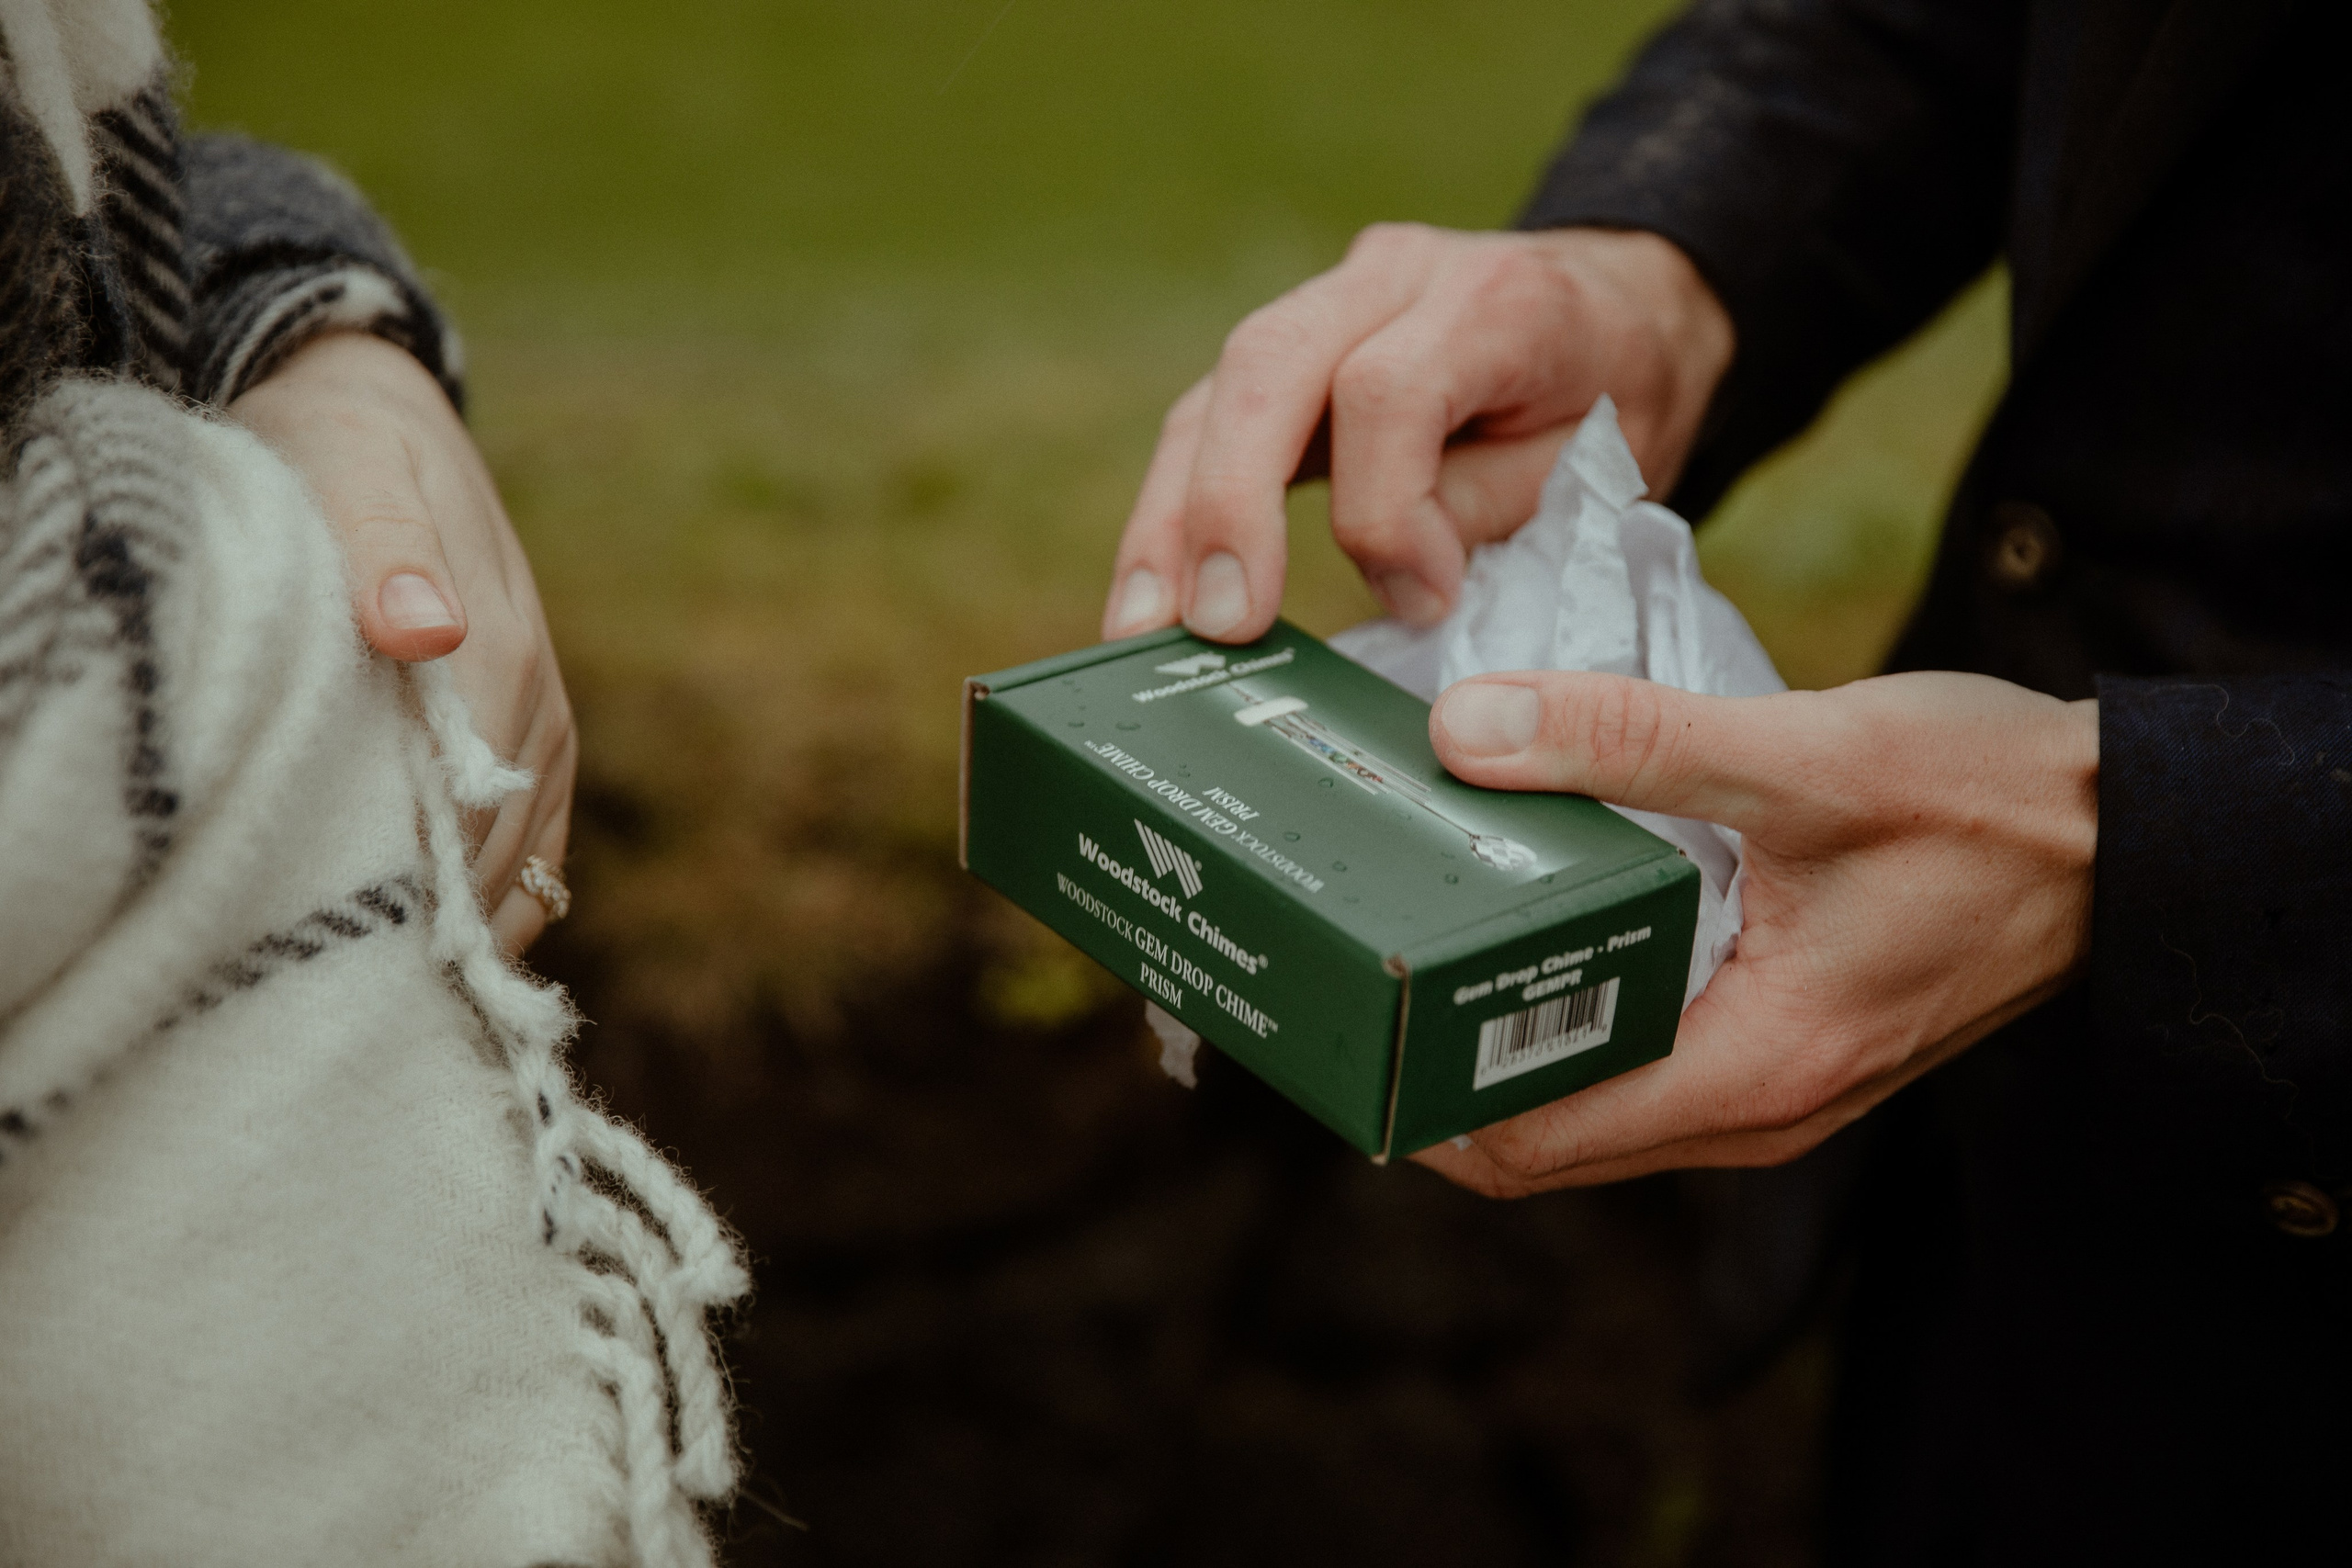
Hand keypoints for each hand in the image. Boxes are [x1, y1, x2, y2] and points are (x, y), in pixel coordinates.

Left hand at [230, 331, 575, 954]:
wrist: (380, 412)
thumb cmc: (340, 448)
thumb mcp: (349, 471)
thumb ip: (385, 548)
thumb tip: (424, 629)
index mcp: (500, 655)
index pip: (466, 807)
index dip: (413, 886)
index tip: (345, 946)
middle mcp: (538, 706)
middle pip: (495, 851)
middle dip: (433, 923)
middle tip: (351, 992)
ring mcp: (543, 730)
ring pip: (520, 861)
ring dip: (465, 923)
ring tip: (395, 990)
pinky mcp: (534, 741)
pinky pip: (534, 848)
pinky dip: (499, 905)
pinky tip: (455, 948)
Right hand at [1102, 224, 1732, 643]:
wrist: (1624, 308)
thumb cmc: (1616, 397)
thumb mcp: (1597, 463)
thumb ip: (1484, 509)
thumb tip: (1396, 584)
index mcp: (1493, 298)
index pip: (1389, 389)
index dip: (1389, 510)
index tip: (1427, 599)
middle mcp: (1394, 276)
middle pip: (1267, 364)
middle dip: (1226, 502)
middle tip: (1215, 624)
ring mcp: (1328, 303)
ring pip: (1215, 392)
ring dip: (1169, 517)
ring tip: (1140, 627)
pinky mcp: (1289, 352)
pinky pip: (1210, 418)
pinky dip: (1176, 508)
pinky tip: (1154, 595)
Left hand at [1414, 670, 2097, 1194]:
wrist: (2130, 832)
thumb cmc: (1995, 802)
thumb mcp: (1808, 755)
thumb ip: (1632, 742)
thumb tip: (1463, 733)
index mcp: (1753, 1069)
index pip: (1536, 1141)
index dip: (1420, 1098)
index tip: (1346, 1020)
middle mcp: (1758, 1107)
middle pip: (1551, 1130)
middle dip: (1444, 1064)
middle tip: (1365, 962)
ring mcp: (1777, 1082)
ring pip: (1599, 1093)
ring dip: (1510, 1033)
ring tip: (1428, 935)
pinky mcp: (1791, 1038)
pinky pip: (1653, 1051)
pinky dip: (1584, 1004)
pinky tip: (1543, 916)